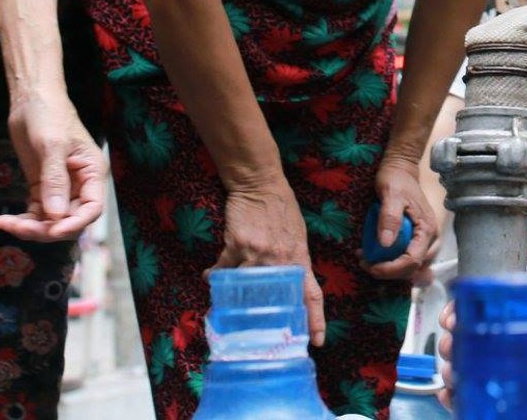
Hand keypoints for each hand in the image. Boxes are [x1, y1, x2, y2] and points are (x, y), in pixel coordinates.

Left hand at [0, 92, 106, 241]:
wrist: (31, 100)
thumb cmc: (49, 115)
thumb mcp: (52, 145)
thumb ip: (54, 180)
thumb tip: (56, 217)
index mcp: (91, 173)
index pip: (92, 208)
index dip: (74, 224)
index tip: (52, 230)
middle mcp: (79, 184)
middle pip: (69, 220)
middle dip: (46, 229)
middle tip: (18, 227)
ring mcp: (59, 187)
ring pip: (50, 220)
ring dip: (30, 227)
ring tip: (5, 223)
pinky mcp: (40, 187)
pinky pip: (36, 213)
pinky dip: (22, 220)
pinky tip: (4, 220)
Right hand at [220, 181, 325, 345]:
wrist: (261, 184)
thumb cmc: (282, 209)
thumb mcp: (298, 235)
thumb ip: (293, 259)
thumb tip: (290, 281)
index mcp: (299, 258)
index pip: (311, 294)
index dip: (316, 319)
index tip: (317, 342)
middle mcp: (280, 260)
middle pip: (274, 298)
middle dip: (268, 316)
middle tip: (261, 333)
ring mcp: (258, 253)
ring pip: (245, 286)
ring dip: (236, 295)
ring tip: (229, 304)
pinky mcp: (237, 245)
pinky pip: (224, 269)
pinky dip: (216, 275)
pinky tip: (209, 276)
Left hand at [366, 153, 438, 278]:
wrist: (402, 170)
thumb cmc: (396, 180)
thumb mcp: (390, 195)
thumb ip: (389, 218)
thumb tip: (385, 243)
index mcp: (427, 229)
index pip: (413, 260)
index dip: (393, 269)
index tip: (372, 267)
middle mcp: (431, 238)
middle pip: (415, 268)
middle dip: (390, 272)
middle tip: (366, 264)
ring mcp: (425, 239)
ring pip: (413, 267)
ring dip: (392, 270)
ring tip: (370, 261)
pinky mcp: (418, 239)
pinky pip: (410, 258)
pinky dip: (395, 263)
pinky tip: (378, 257)